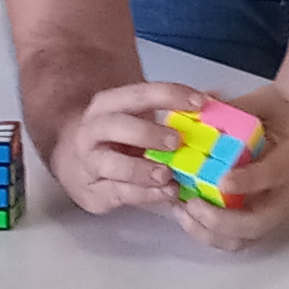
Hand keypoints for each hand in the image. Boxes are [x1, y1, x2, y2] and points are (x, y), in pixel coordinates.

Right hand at [55, 79, 189, 213]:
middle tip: (176, 141)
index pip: (137, 94)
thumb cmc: (116, 139)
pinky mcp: (92, 191)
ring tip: (167, 174)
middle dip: (147, 132)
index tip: (200, 102)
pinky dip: (144, 194)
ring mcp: (89, 163)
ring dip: (141, 169)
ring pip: (110, 164)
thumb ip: (170, 112)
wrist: (74, 162)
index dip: (169, 95)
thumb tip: (215, 100)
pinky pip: (118, 192)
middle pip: (115, 125)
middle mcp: (92, 131)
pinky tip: (166, 192)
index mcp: (107, 105)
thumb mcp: (136, 118)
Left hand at [163, 80, 288, 253]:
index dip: (247, 182)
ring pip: (245, 239)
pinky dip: (210, 234)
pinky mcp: (263, 224)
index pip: (273, 176)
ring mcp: (276, 214)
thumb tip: (203, 103)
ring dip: (210, 232)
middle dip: (220, 219)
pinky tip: (188, 216)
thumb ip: (239, 107)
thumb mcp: (271, 104)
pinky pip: (237, 240)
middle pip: (257, 223)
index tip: (222, 180)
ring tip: (182, 211)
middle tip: (191, 202)